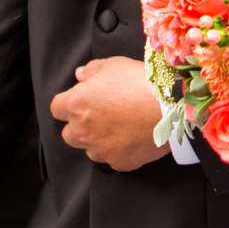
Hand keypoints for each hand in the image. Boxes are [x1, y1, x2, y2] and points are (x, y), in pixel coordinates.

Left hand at [51, 55, 165, 171]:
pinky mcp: (119, 162)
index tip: (82, 99)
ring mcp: (101, 150)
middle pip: (70, 133)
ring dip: (99, 140)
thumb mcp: (114, 65)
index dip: (68, 102)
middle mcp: (83, 131)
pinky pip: (113, 158)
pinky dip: (119, 150)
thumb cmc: (141, 84)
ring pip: (91, 148)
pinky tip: (133, 137)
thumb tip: (81, 75)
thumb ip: (91, 70)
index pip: (57, 108)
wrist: (171, 108)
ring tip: (120, 126)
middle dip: (80, 125)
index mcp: (77, 105)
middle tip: (101, 114)